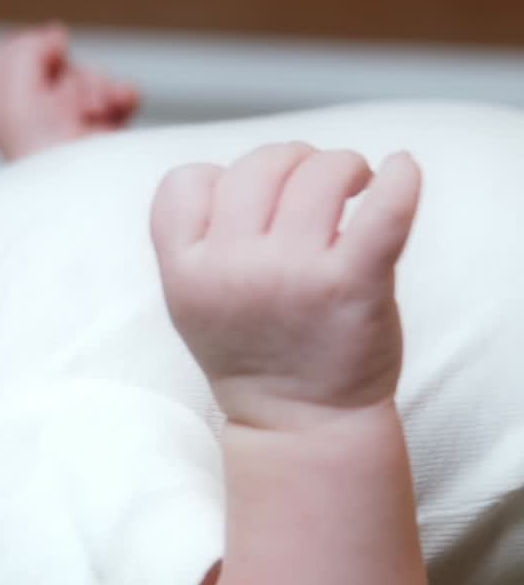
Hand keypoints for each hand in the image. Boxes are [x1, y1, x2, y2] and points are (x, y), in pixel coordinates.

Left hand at [0, 24, 139, 160]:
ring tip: (91, 111)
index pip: (12, 57)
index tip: (42, 56)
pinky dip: (121, 95)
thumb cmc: (38, 150)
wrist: (78, 191)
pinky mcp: (108, 133)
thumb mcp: (13, 94)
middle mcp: (37, 115)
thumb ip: (27, 52)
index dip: (29, 49)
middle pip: (56, 64)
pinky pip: (121, 93)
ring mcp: (75, 124)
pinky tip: (113, 107)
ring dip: (94, 87)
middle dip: (66, 73)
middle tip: (63, 98)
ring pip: (90, 76)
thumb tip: (56, 34)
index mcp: (3, 108)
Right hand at [149, 143, 420, 430]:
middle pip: (257, 165)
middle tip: (314, 186)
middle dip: (291, 161)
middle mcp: (232, 268)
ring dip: (341, 166)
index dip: (218, 178)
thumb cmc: (253, 350)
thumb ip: (199, 238)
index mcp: (185, 272)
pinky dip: (399, 178)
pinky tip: (399, 170)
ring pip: (317, 171)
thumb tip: (254, 167)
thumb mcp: (189, 300)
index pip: (187, 181)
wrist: (300, 423)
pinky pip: (384, 209)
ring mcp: (292, 274)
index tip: (249, 204)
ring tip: (354, 186)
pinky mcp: (353, 284)